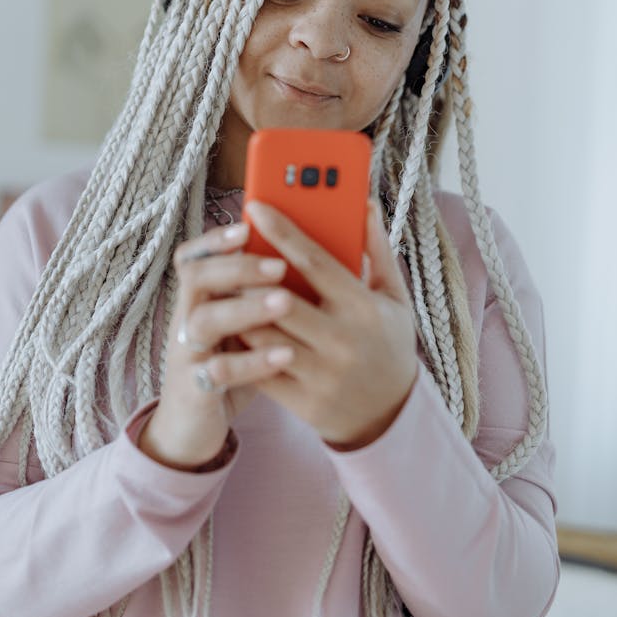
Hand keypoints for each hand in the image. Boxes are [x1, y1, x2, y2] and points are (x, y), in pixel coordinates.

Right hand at [137, 221, 294, 469]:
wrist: (195, 428)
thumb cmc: (234, 365)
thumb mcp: (248, 325)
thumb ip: (268, 291)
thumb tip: (314, 254)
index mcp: (202, 296)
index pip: (196, 254)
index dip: (216, 238)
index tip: (248, 224)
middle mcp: (188, 317)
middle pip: (197, 276)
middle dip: (238, 266)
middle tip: (279, 263)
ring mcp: (188, 353)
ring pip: (203, 320)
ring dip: (243, 308)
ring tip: (285, 302)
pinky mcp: (195, 389)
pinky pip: (216, 371)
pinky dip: (250, 362)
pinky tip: (285, 355)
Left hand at [240, 199, 417, 448]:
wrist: (390, 415)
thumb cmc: (387, 341)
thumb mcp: (393, 295)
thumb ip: (376, 248)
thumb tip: (364, 202)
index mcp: (363, 307)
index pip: (315, 262)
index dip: (282, 232)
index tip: (255, 207)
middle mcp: (342, 340)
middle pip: (280, 299)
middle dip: (249, 273)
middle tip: (227, 249)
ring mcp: (321, 375)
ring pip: (262, 335)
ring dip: (238, 309)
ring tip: (223, 286)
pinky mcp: (303, 402)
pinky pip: (259, 372)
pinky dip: (239, 349)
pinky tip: (226, 329)